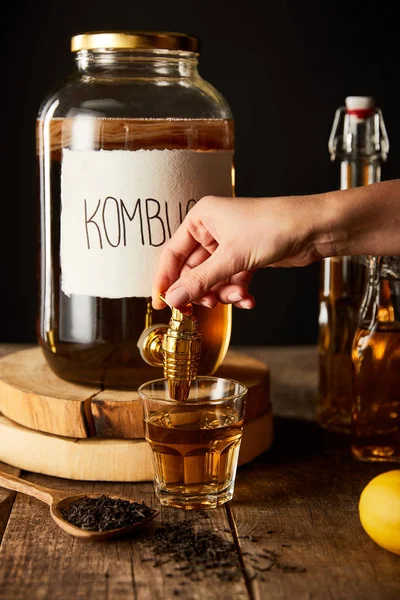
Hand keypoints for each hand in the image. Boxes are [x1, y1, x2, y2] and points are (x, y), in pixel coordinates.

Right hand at [152, 194, 323, 309]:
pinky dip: (238, 292)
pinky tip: (248, 299)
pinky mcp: (246, 258)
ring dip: (223, 293)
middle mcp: (212, 230)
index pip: (172, 253)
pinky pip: (231, 281)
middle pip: (193, 270)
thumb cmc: (273, 226)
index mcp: (201, 219)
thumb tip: (173, 300)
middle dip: (202, 291)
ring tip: (237, 298)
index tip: (161, 304)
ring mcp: (230, 245)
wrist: (313, 227)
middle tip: (207, 306)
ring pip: (213, 279)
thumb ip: (200, 280)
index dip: (165, 280)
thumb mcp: (231, 257)